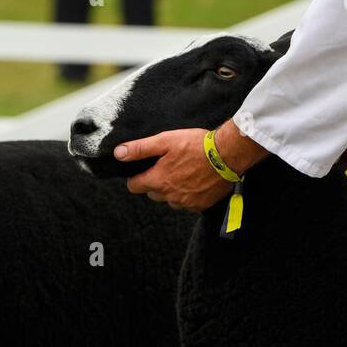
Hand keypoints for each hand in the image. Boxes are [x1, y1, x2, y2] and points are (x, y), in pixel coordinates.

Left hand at [113, 128, 230, 211]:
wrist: (228, 154)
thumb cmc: (197, 145)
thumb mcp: (165, 140)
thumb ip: (140, 149)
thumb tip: (118, 154)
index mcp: (158, 181)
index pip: (134, 186)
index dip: (137, 176)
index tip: (147, 168)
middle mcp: (169, 196)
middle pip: (152, 193)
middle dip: (156, 182)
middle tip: (169, 166)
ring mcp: (186, 203)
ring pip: (170, 200)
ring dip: (173, 189)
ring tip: (185, 172)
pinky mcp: (200, 205)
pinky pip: (187, 204)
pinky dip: (189, 194)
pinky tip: (197, 180)